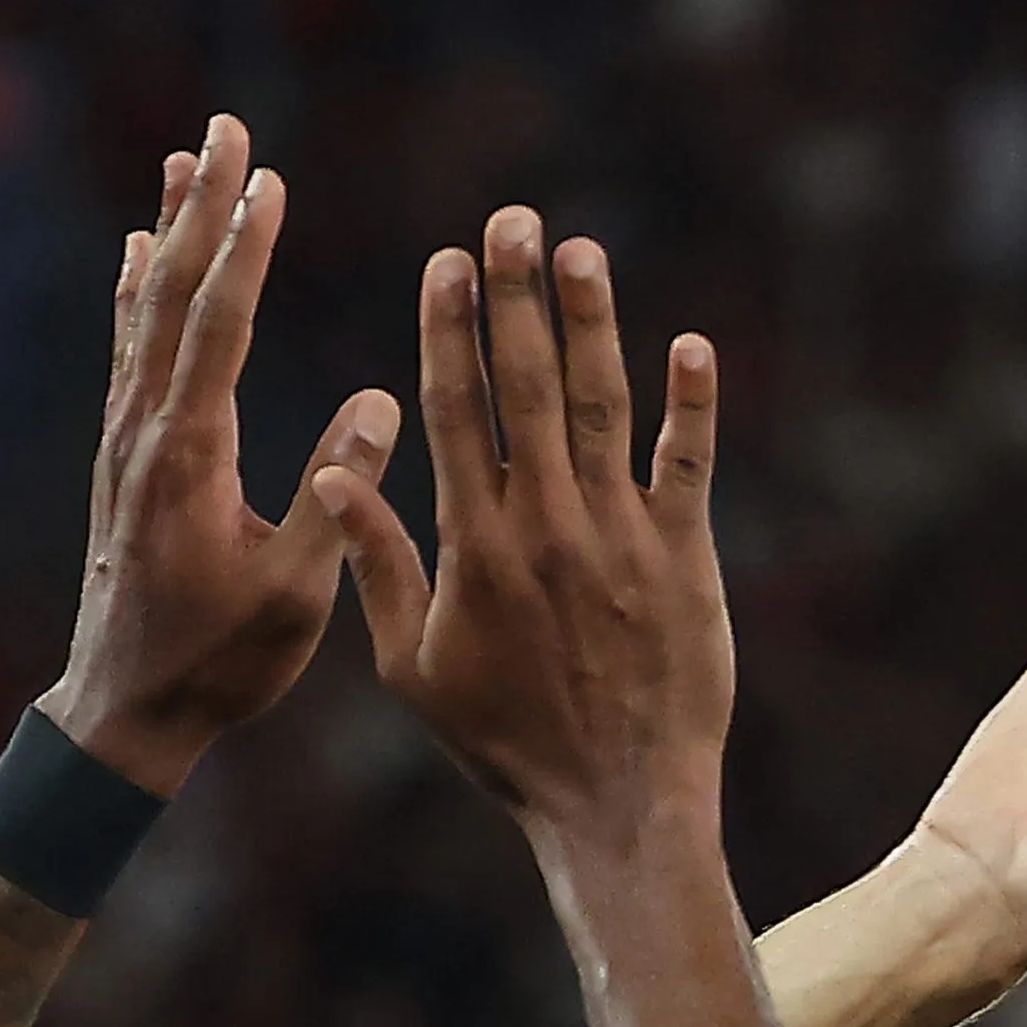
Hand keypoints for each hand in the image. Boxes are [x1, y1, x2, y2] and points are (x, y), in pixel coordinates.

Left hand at [42, 115, 403, 794]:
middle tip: (225, 128)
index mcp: (189, 458)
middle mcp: (144, 431)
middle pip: (171, 293)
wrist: (123, 711)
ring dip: (168, 229)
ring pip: (143, 309)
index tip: (269, 178)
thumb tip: (383, 403)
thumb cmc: (219, 664)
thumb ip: (338, 497)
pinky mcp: (123, 455)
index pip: (219, 327)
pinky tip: (137, 249)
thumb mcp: (293, 594)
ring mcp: (125, 439)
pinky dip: (137, 286)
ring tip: (186, 157)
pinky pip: (129, 346)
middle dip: (202, 207)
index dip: (245, 250)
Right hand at [335, 206, 730, 844]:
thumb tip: (335, 468)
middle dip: (516, 297)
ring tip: (580, 251)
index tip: (445, 261)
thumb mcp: (415, 666)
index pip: (457, 412)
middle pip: (529, 388)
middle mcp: (547, 527)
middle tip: (511, 220)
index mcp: (473, 546)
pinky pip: (689, 467)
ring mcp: (622, 539)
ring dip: (594, 325)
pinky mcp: (686, 560)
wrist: (617, 806)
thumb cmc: (507, 744)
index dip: (450, 330)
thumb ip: (378, 563)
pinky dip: (691, 405)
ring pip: (605, 409)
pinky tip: (691, 344)